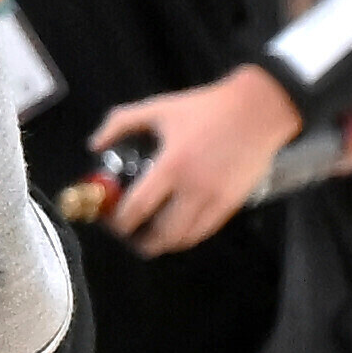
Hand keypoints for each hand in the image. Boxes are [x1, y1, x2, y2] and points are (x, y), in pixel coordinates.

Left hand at [87, 65, 306, 251]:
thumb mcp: (158, 108)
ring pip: (184, 240)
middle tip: (127, 234)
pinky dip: (186, 237)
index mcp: (171, 166)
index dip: (118, 223)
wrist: (257, 110)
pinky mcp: (232, 204)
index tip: (109, 220)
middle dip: (138, 241)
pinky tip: (175, 230)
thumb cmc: (206, 108)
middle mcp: (193, 189)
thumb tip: (94, 144)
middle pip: (161, 235)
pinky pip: (204, 232)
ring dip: (162, 244)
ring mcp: (215, 200)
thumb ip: (120, 123)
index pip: (137, 208)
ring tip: (148, 237)